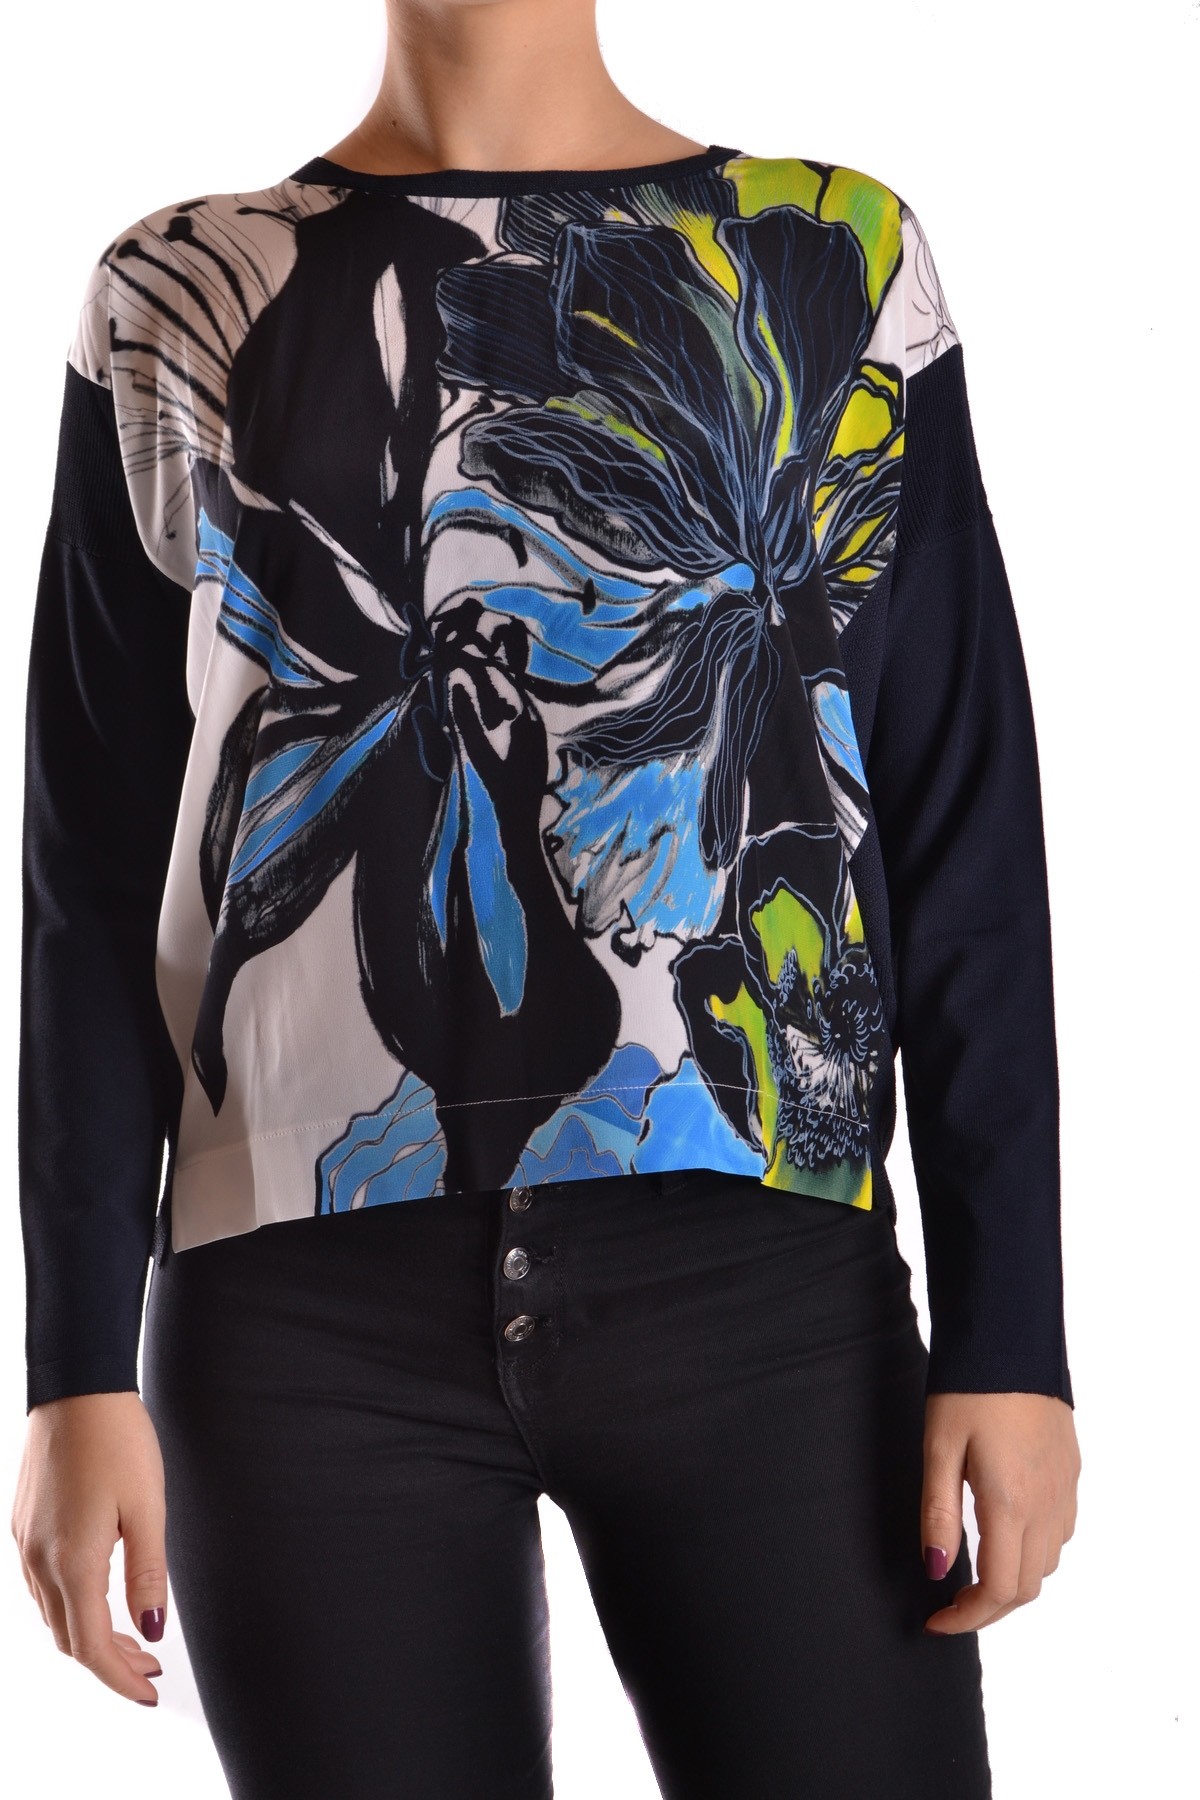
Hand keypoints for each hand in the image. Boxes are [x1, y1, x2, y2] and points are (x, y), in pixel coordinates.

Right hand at [11, 1391, 167, 1705]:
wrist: (77, 1386)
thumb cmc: (118, 1439)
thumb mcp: (148, 1507)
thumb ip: (149, 1573)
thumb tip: (151, 1628)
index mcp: (72, 1562)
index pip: (91, 1646)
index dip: (119, 1678)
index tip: (148, 1693)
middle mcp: (39, 1561)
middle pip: (68, 1638)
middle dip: (109, 1661)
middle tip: (149, 1666)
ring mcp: (24, 1543)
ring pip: (52, 1614)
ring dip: (89, 1634)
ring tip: (132, 1636)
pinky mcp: (23, 1525)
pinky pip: (41, 1585)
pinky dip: (71, 1605)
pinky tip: (100, 1595)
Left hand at [920, 1390, 1079, 1633]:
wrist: (1011, 1338)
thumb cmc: (968, 1390)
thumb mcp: (938, 1448)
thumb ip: (937, 1513)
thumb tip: (935, 1570)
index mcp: (1010, 1503)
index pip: (1000, 1590)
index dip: (967, 1618)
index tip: (935, 1622)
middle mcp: (1046, 1504)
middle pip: (1028, 1587)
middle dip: (989, 1608)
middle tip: (950, 1605)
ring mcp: (1064, 1489)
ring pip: (1049, 1563)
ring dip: (1015, 1581)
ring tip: (974, 1574)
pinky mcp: (1071, 1472)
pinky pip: (1061, 1532)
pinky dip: (1036, 1551)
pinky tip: (1006, 1534)